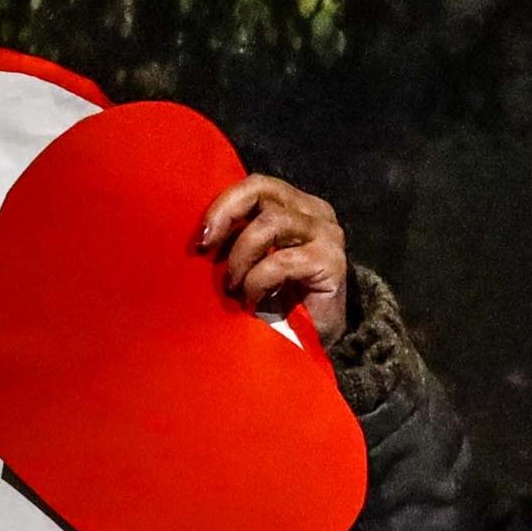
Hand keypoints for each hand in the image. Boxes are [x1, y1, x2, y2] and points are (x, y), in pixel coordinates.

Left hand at [197, 175, 350, 342]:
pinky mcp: (331, 262)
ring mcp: (327, 235)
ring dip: (241, 257)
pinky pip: (281, 261)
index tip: (201, 239)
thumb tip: (200, 231)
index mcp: (295, 206)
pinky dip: (258, 281)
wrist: (306, 345)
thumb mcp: (248, 261)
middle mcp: (315, 213)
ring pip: (271, 222)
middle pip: (262, 188)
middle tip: (207, 248)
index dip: (223, 205)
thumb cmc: (272, 303)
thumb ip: (235, 237)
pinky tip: (253, 301)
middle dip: (226, 215)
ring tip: (234, 286)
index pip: (255, 185)